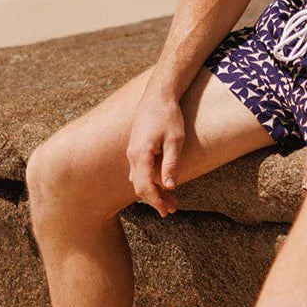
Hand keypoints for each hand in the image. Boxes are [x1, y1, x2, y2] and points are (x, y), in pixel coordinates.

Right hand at [126, 92, 184, 216]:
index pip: (144, 186)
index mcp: (140, 154)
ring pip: (138, 179)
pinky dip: (149, 181)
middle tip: (172, 209)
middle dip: (154, 200)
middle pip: (139, 186)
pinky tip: (160, 184)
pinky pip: (138, 171)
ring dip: (152, 191)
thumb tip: (170, 187)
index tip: (166, 211)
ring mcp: (132, 151)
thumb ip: (171, 164)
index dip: (155, 201)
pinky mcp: (136, 148)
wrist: (158, 95)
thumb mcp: (175, 140)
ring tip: (170, 199)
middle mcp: (132, 155)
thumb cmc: (168, 116)